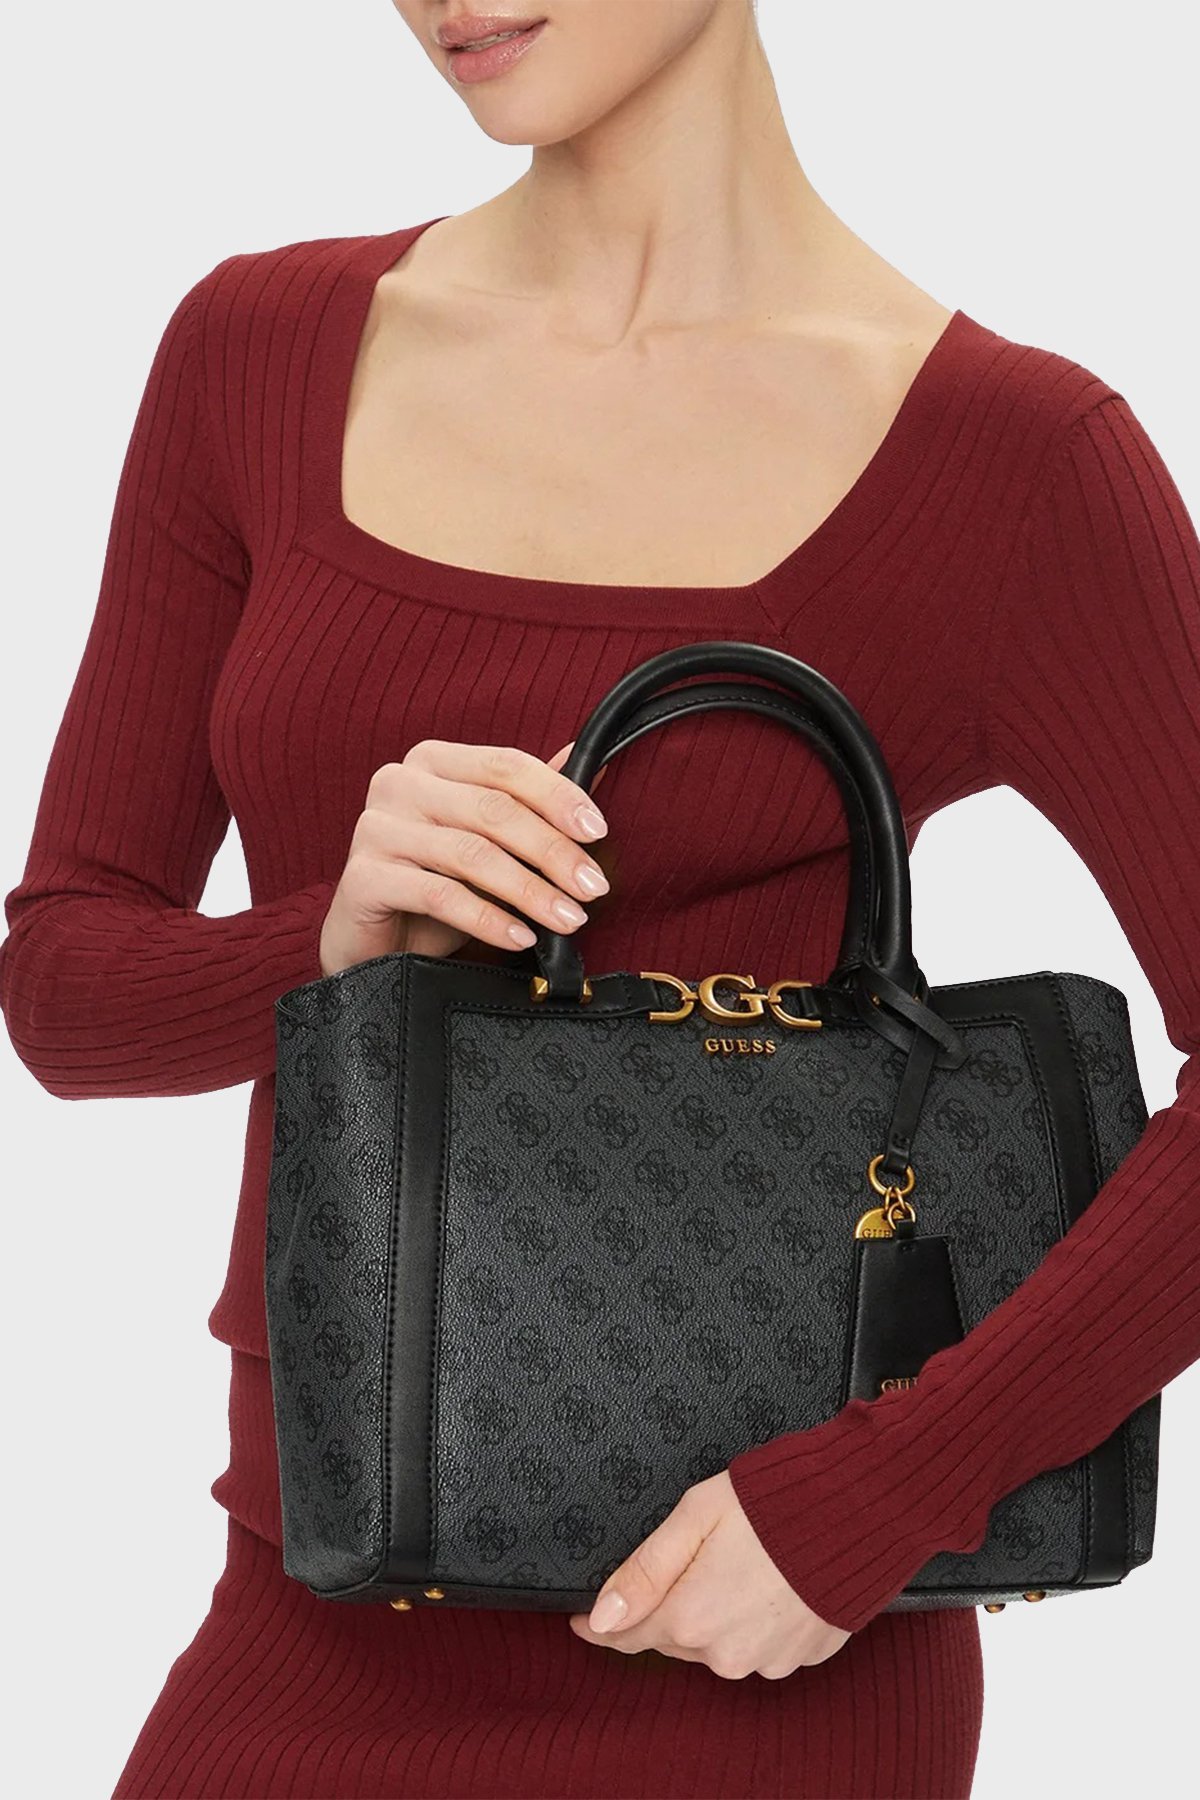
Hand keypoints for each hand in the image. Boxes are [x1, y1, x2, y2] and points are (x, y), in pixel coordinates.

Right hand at [318, 738, 609, 975]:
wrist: (376, 945)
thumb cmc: (435, 887)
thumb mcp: (490, 842)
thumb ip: (532, 803)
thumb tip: (591, 763)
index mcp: (433, 762)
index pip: (506, 766)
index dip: (558, 796)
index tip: (598, 831)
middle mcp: (399, 783)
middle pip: (493, 809)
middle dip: (553, 851)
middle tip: (592, 887)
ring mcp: (376, 828)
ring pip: (471, 853)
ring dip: (530, 890)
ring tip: (568, 918)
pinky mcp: (362, 877)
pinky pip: (439, 895)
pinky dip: (488, 918)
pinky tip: (522, 937)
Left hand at [568, 1470, 852, 1679]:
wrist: (859, 1509)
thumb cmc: (773, 1502)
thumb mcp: (693, 1517)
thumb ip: (643, 1571)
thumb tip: (600, 1617)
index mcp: (691, 1618)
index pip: (628, 1635)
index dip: (601, 1624)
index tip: (582, 1619)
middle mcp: (726, 1654)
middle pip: (674, 1637)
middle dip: (668, 1606)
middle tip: (684, 1558)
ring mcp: (767, 1661)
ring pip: (717, 1643)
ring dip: (713, 1614)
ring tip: (734, 1562)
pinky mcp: (801, 1657)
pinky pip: (760, 1644)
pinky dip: (754, 1618)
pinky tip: (767, 1580)